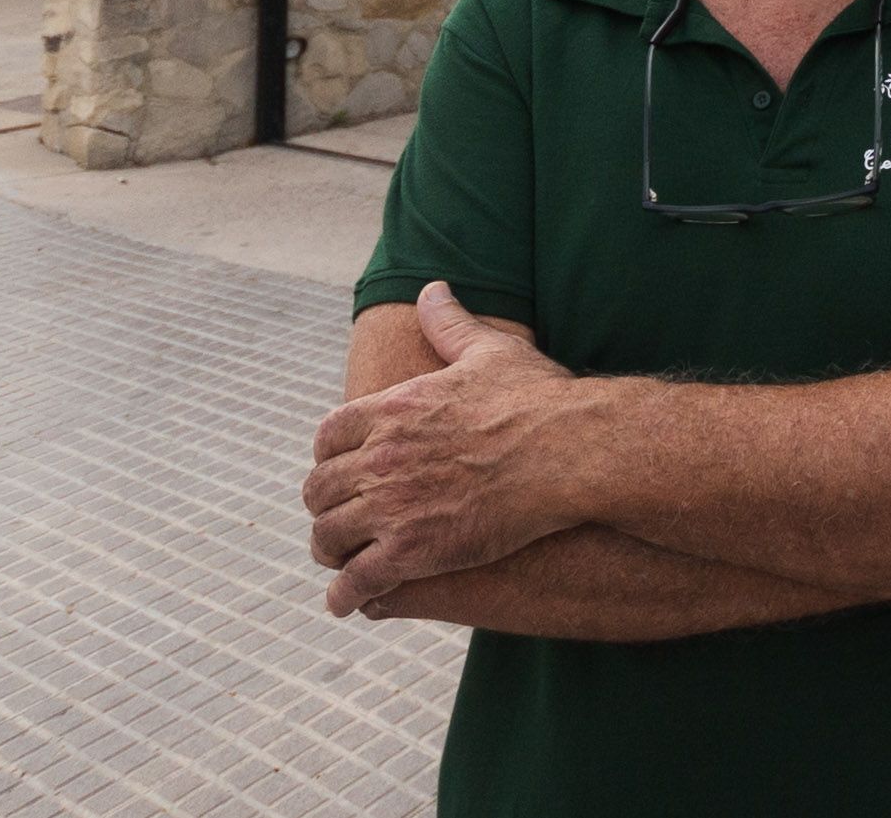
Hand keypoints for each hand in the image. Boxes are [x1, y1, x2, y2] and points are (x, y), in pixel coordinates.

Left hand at [303, 283, 578, 615]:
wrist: (570, 451)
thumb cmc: (537, 400)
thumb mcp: (489, 350)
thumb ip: (450, 324)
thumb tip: (432, 289)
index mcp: (393, 409)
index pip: (327, 436)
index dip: (327, 456)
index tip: (337, 469)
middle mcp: (381, 457)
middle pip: (319, 489)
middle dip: (323, 506)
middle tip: (335, 518)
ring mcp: (394, 506)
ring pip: (329, 535)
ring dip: (329, 550)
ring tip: (339, 561)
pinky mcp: (415, 550)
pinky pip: (358, 579)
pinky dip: (345, 594)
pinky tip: (347, 601)